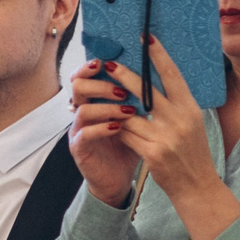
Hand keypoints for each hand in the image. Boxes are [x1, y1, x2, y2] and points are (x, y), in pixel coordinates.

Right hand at [68, 63, 141, 206]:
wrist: (118, 179)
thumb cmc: (130, 146)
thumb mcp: (138, 119)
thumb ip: (142, 99)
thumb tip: (162, 73)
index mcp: (95, 101)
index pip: (86, 76)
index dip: (92, 66)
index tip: (109, 60)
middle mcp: (83, 111)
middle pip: (78, 86)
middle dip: (100, 85)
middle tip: (122, 90)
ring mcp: (78, 130)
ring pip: (82, 109)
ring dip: (106, 107)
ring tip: (127, 110)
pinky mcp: (79, 148)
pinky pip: (85, 133)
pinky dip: (102, 128)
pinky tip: (118, 127)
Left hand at [120, 39, 224, 203]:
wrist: (197, 185)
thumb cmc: (191, 152)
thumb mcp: (191, 123)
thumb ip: (175, 104)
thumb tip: (158, 81)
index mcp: (190, 108)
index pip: (173, 75)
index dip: (158, 55)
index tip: (146, 37)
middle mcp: (180, 119)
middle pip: (146, 89)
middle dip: (125, 75)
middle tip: (110, 63)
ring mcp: (165, 136)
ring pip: (130, 113)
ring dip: (116, 106)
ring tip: (104, 96)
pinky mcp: (152, 153)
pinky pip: (126, 134)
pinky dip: (117, 128)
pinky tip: (109, 123)